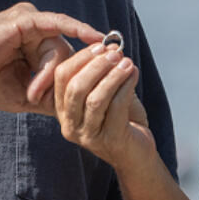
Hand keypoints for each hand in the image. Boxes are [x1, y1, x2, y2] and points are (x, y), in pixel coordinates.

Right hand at [0, 3, 102, 115]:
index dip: (66, 80)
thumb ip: (47, 97)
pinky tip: (93, 37)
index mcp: (33, 44)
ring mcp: (29, 21)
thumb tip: (74, 109)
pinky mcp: (24, 18)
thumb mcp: (21, 95)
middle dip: (55, 79)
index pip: (63, 60)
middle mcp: (34, 29)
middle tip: (34, 97)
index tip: (78, 95)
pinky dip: (76, 28)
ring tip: (29, 91)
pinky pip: (57, 22)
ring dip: (47, 72)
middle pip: (63, 53)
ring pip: (57, 46)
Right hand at [54, 42, 154, 171]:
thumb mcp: (107, 92)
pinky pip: (116, 108)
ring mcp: (88, 136)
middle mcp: (70, 125)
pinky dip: (126, 87)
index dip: (80, 58)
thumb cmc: (121, 119)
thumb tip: (111, 47)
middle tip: (115, 53)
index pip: (61, 78)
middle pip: (75, 88)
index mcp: (63, 110)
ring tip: (128, 63)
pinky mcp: (110, 141)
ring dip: (113, 76)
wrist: (137, 154)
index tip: (100, 45)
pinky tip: (134, 75)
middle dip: (96, 66)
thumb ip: (105, 72)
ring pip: (95, 99)